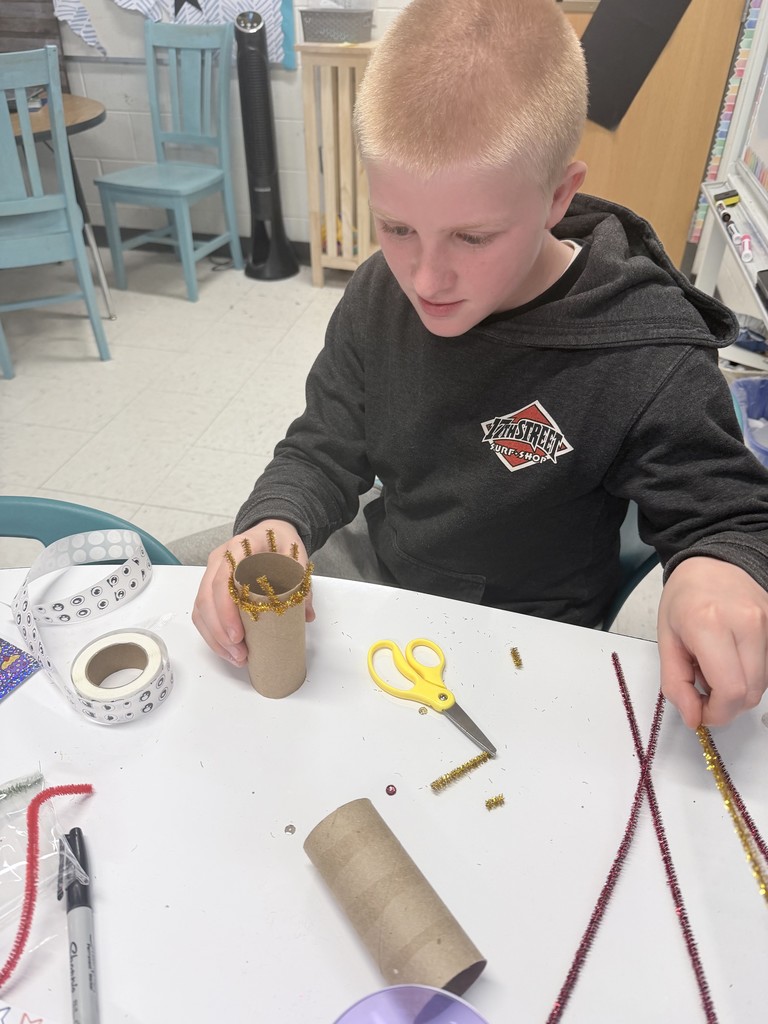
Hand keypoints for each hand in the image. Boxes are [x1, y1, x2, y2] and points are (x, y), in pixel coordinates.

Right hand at [192, 520, 314, 665]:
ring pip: (201, 608)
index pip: (224, 578)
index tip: (238, 634)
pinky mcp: (209, 586)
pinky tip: (227, 650)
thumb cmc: (280, 543)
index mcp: (240, 547)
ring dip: (215, 638)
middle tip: (239, 653)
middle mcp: (220, 559)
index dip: (226, 609)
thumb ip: (302, 583)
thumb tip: (306, 615)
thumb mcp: (296, 556)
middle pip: (207, 597)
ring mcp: (211, 572)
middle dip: (220, 632)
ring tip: (236, 657)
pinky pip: (202, 612)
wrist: (269, 531)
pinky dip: (212, 634)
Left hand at [657, 556, 767, 727]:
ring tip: (715, 666)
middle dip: (726, 705)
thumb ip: (675, 684)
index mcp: (710, 624)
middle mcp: (746, 623)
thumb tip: (694, 719)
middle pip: (750, 693)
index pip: (730, 691)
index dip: (717, 713)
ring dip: (737, 688)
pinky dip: (748, 674)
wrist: (712, 563)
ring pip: (762, 684)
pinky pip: (767, 667)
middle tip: (704, 691)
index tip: (701, 713)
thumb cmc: (684, 598)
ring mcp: (767, 623)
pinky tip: (731, 658)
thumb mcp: (666, 640)